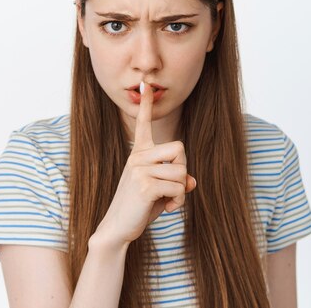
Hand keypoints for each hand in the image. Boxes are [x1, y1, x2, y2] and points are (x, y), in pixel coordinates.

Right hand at [94, 80, 196, 246]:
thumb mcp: (160, 189)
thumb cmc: (140, 206)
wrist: (118, 227)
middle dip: (183, 169)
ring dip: (180, 191)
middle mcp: (138, 156)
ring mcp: (140, 169)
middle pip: (180, 149)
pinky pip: (178, 188)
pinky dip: (178, 202)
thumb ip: (176, 179)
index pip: (144, 124)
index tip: (146, 84)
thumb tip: (192, 181)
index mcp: (139, 153)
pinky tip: (167, 209)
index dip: (146, 104)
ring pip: (181, 172)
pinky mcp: (145, 185)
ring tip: (167, 201)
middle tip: (173, 187)